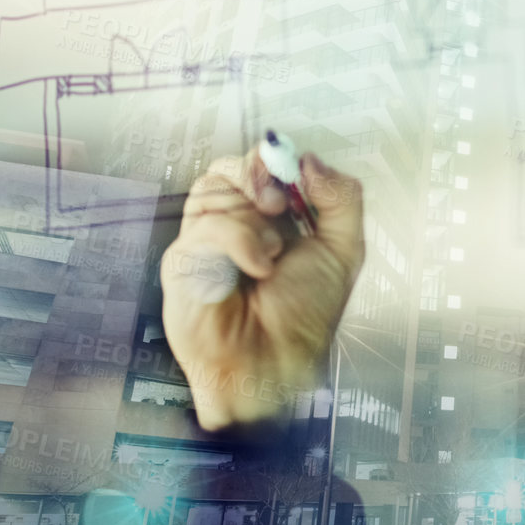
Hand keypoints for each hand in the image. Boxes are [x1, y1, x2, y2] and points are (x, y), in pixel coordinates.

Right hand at [160, 144, 363, 429]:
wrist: (274, 365)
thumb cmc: (303, 318)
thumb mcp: (343, 251)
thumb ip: (340, 199)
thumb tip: (310, 159)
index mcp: (267, 221)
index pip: (258, 167)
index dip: (275, 160)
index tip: (298, 175)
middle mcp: (231, 226)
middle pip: (228, 168)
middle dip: (257, 175)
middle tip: (279, 205)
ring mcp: (203, 242)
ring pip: (214, 190)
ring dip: (253, 219)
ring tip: (271, 255)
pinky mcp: (182, 260)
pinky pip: (209, 226)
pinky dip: (241, 242)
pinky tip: (257, 268)